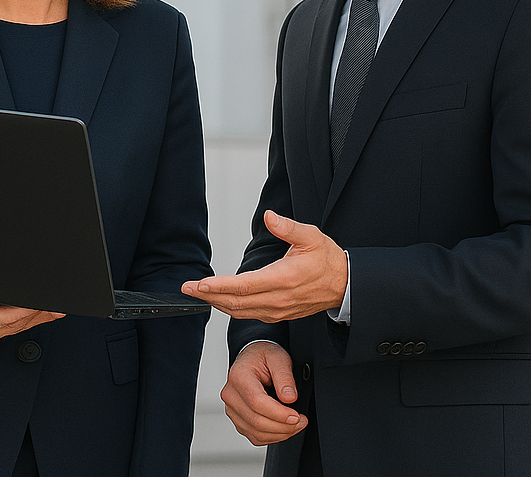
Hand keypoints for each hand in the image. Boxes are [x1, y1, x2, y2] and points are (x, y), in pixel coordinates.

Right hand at [0, 290, 63, 344]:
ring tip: (59, 308)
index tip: (38, 304)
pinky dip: (32, 318)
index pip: (1, 318)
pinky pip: (15, 324)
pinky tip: (46, 312)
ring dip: (40, 317)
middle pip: (16, 323)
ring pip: (19, 326)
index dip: (22, 312)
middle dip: (39, 315)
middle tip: (59, 305)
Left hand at [181, 211, 347, 321]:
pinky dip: (231, 308)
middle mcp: (278, 298)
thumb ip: (287, 227)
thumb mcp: (310, 236)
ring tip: (198, 294)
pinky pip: (249, 314)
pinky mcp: (278, 314)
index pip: (244, 286)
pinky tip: (221, 300)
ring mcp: (278, 310)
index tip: (200, 284)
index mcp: (283, 278)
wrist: (344, 284)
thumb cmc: (327, 260)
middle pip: (236, 302)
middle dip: (208, 296)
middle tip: (187, 289)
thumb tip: (270, 217)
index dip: (219, 286)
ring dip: (217, 303)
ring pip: (240, 311)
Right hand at [222, 341, 304, 445]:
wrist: (252, 358)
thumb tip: (289, 398)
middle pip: (257, 421)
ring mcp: (232, 409)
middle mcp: (231, 394)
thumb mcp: (278, 357)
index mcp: (238, 376)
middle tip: (302, 421)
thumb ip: (284, 376)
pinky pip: (255, 437)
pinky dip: (272, 437)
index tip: (297, 416)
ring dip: (280, 434)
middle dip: (284, 426)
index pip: (257, 402)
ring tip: (296, 425)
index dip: (279, 414)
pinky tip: (283, 428)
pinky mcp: (238, 420)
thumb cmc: (263, 356)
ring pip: (256, 433)